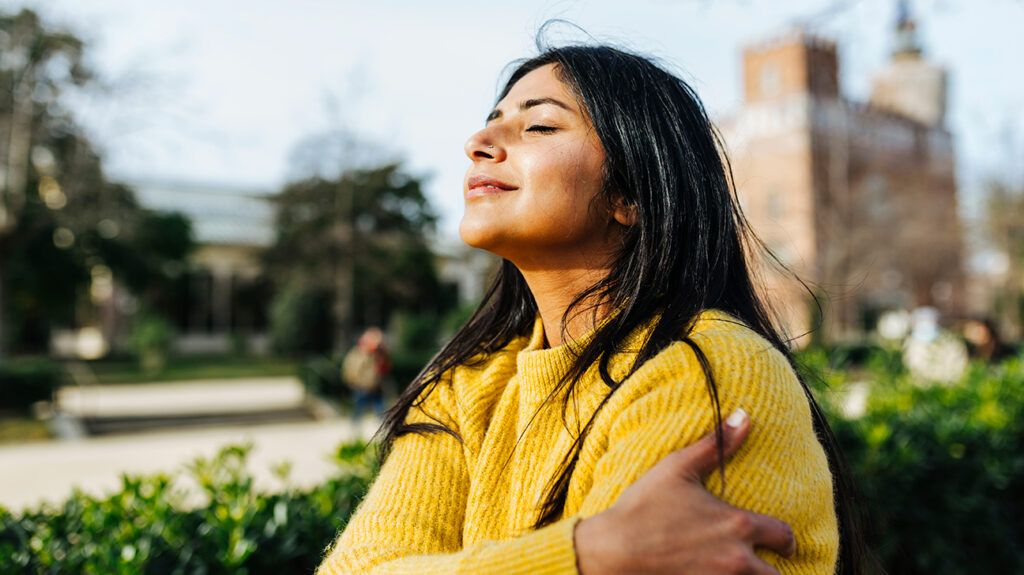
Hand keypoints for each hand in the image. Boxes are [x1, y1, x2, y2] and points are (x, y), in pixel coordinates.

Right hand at [574, 408, 795, 573]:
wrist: (613, 550)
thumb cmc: (644, 507)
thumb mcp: (678, 467)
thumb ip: (717, 444)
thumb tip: (745, 416)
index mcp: (736, 525)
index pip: (783, 536)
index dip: (786, 540)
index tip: (782, 543)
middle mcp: (736, 559)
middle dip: (774, 570)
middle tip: (767, 565)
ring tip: (745, 573)